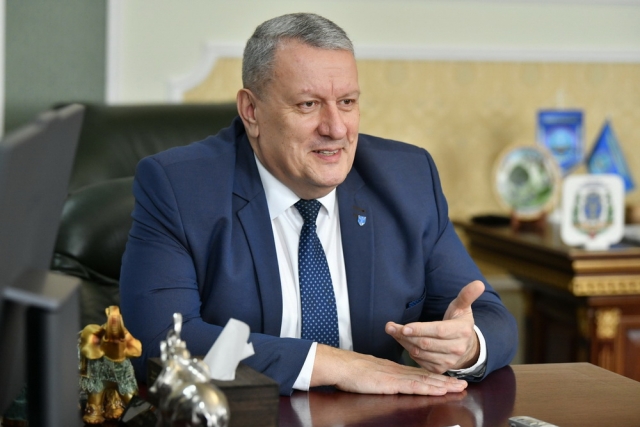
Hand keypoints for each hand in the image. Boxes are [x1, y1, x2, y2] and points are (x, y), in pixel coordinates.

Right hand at [310, 344, 467, 394]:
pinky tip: (440, 390)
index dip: (436, 377)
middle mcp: (399, 371)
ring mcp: (396, 377)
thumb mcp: (371, 374)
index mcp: (394, 370)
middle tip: (463, 384)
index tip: (450, 380)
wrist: (341, 366)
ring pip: (425, 381)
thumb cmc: (352, 371)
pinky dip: (429, 388)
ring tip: (459, 387)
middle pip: (427, 377)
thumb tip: (388, 381)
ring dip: (443, 385)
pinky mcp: (392, 383)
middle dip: (446, 381)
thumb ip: (382, 377)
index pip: (419, 374)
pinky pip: (414, 386)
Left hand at [385, 280, 484, 372]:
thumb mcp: (463, 308)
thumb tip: (478, 283)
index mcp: (462, 331)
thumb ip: (466, 295)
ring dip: (404, 342)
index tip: (403, 326)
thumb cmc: (459, 322)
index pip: (438, 331)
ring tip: (393, 331)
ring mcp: (448, 361)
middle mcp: (456, 349)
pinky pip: (419, 361)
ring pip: (420, 353)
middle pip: (426, 343)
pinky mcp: (440, 369)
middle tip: (390, 327)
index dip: (420, 329)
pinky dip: (408, 351)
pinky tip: (403, 341)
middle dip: (405, 335)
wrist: (466, 347)